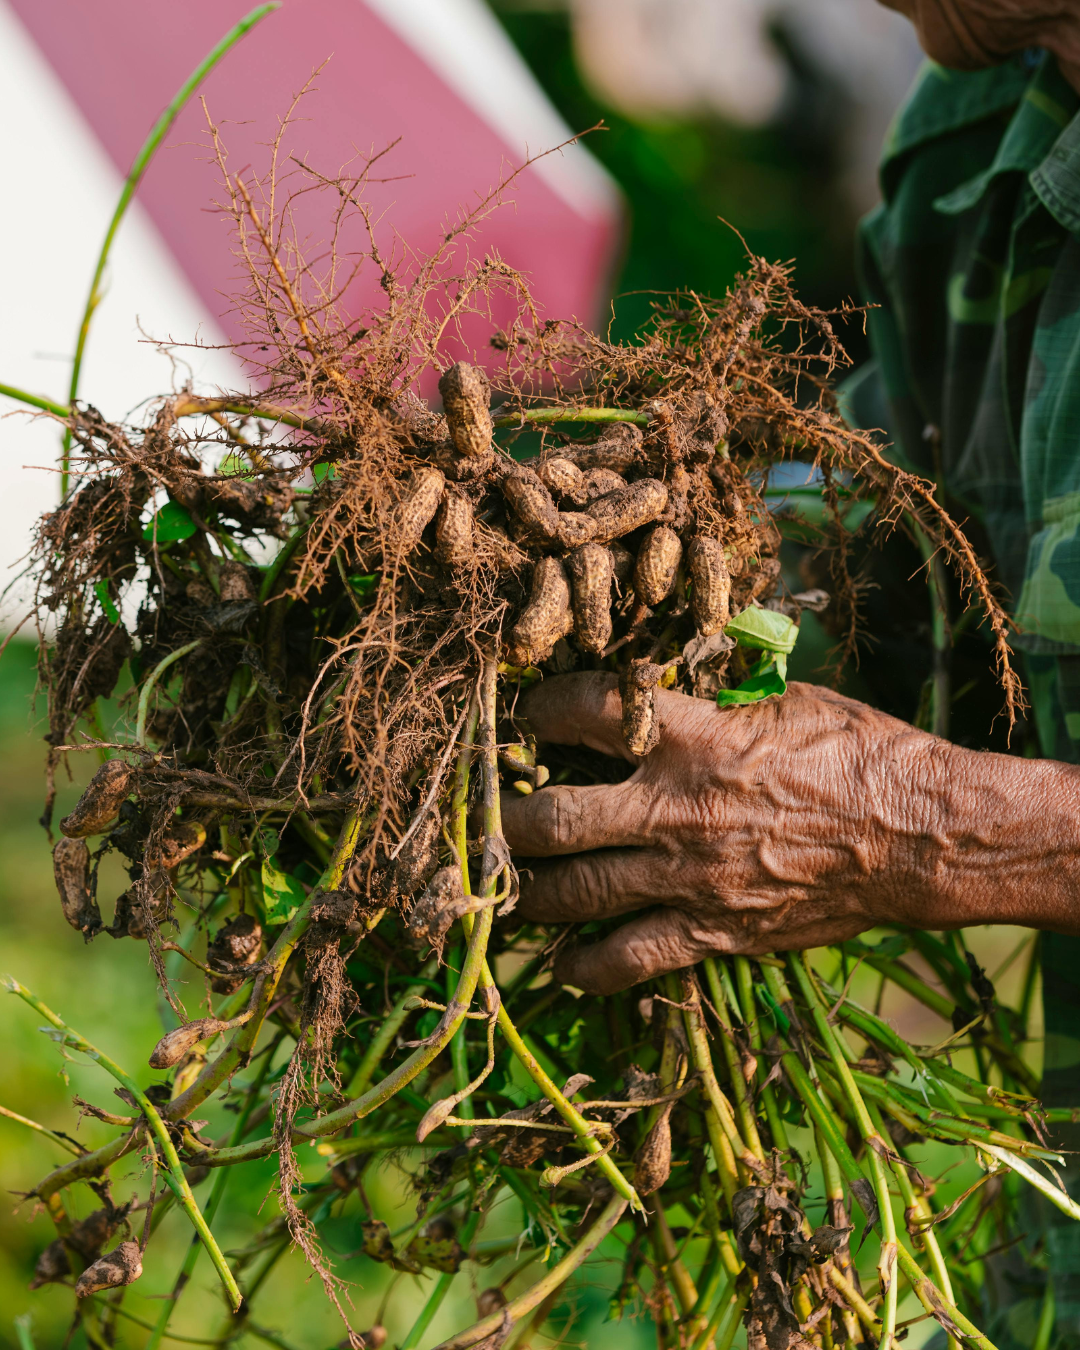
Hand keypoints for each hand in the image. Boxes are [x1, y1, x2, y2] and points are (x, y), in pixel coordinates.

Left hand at [500, 673, 1079, 993]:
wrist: (918, 837)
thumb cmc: (858, 752)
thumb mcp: (784, 697)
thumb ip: (712, 693)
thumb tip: (663, 671)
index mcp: (693, 738)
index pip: (584, 712)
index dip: (539, 708)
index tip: (526, 713)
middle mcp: (675, 809)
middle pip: (553, 819)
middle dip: (506, 817)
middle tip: (489, 811)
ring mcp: (688, 878)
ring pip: (573, 895)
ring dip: (526, 891)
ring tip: (506, 883)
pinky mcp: (711, 932)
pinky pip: (626, 961)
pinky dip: (583, 968)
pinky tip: (561, 963)